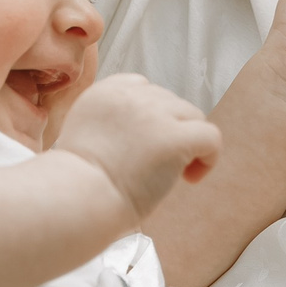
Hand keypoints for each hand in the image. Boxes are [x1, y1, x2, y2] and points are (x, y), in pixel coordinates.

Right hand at [54, 74, 220, 221]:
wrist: (75, 200)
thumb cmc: (75, 184)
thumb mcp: (85, 137)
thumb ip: (113, 124)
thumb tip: (146, 135)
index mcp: (104, 92)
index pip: (142, 87)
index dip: (152, 116)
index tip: (144, 144)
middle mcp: (130, 96)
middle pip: (170, 101)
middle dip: (169, 130)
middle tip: (156, 167)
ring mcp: (154, 113)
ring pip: (193, 116)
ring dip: (188, 142)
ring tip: (174, 174)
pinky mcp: (174, 136)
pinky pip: (210, 136)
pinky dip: (208, 157)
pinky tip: (191, 178)